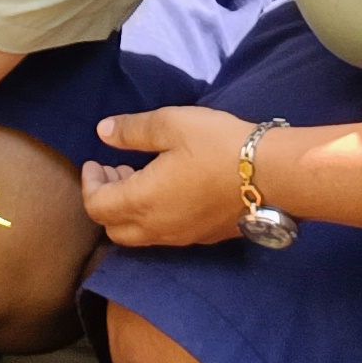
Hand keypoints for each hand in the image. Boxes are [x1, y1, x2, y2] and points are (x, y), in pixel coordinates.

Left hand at [75, 105, 257, 249]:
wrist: (272, 175)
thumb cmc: (216, 146)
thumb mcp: (170, 125)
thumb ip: (132, 131)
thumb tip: (103, 133)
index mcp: (142, 201)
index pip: (96, 207)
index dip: (89, 184)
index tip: (94, 161)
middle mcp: (157, 228)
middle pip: (113, 228)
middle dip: (105, 200)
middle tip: (114, 169)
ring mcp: (182, 237)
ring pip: (139, 236)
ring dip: (128, 210)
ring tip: (139, 176)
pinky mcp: (203, 238)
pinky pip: (163, 236)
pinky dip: (151, 216)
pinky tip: (167, 189)